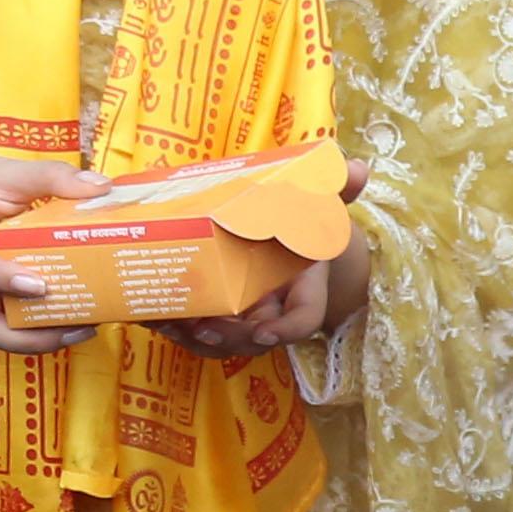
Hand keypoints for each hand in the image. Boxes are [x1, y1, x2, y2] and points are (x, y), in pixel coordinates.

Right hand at [0, 150, 113, 358]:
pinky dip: (36, 329)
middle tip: (75, 328)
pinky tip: (72, 320)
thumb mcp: (3, 170)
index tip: (38, 284)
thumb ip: (49, 176)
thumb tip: (101, 186)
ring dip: (36, 341)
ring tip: (83, 329)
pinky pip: (4, 323)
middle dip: (25, 338)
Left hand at [169, 158, 371, 360]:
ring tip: (168, 321)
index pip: (303, 320)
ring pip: (222, 343)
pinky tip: (152, 313)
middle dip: (229, 339)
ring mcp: (244, 319)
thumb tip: (360, 168)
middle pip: (253, 340)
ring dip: (193, 338)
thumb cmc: (304, 227)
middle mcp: (274, 311)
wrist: (290, 242)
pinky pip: (198, 333)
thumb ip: (337, 190)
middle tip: (204, 327)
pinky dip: (176, 328)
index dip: (285, 331)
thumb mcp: (321, 207)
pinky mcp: (219, 316)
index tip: (264, 333)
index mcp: (302, 290)